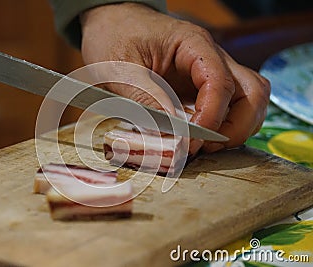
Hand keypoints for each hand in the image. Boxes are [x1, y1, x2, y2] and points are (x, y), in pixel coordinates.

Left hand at [80, 3, 269, 153]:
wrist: (111, 26)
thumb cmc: (115, 37)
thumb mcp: (121, 69)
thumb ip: (146, 99)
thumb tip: (171, 135)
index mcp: (193, 44)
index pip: (221, 81)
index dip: (212, 116)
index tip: (193, 141)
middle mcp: (211, 58)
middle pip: (251, 92)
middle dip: (237, 127)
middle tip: (206, 147)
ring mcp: (210, 74)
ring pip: (248, 101)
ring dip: (235, 129)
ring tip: (205, 146)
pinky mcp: (202, 88)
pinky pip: (230, 108)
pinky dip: (224, 127)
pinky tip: (202, 138)